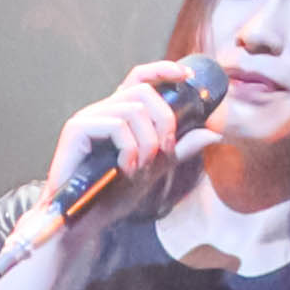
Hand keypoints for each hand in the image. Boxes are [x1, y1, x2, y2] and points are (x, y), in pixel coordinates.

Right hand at [41, 59, 204, 214]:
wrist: (84, 220)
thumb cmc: (114, 194)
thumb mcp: (156, 168)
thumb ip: (181, 148)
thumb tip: (213, 132)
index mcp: (119, 114)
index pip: (140, 77)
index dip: (162, 70)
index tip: (186, 75)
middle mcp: (102, 110)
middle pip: (144, 92)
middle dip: (164, 121)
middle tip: (165, 151)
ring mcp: (88, 117)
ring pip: (133, 110)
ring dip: (147, 142)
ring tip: (141, 167)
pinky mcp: (76, 129)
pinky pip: (116, 125)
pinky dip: (129, 149)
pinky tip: (125, 169)